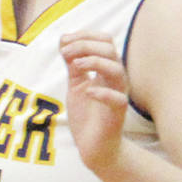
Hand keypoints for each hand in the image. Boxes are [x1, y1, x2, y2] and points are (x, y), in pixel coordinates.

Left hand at [61, 30, 128, 172]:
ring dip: (95, 62)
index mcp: (106, 70)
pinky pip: (118, 100)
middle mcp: (115, 79)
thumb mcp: (76, 84)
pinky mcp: (117, 114)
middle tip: (65, 53)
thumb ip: (73, 64)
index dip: (85, 36)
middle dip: (86, 45)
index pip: (105, 41)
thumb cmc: (87, 114)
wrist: (94, 145)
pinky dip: (103, 93)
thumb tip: (64, 40)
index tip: (63, 41)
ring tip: (76, 65)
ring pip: (118, 70)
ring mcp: (118, 95)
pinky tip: (87, 91)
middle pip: (110, 51)